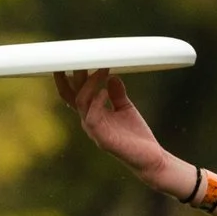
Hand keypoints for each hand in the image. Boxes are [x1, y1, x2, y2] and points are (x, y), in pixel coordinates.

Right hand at [55, 69, 174, 188]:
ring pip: (82, 102)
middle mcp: (89, 121)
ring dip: (90, 83)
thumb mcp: (126, 108)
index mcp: (92, 114)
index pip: (72, 94)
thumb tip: (112, 76)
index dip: (66, 78)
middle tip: (83, 57)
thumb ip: (116, 94)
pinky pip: (92, 117)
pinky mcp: (103, 139)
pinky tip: (104, 91)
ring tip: (101, 69)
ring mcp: (94, 130)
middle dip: (75, 75)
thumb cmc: (136, 136)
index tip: (66, 60)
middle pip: (73, 94)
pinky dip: (96, 102)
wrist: (150, 158)